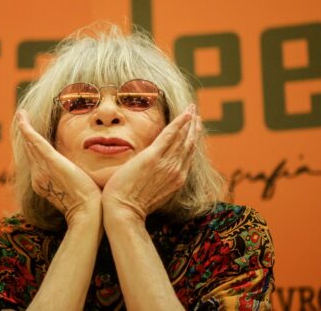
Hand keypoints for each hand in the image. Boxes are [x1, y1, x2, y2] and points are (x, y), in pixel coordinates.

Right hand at [16, 110, 101, 224]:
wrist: (87, 213)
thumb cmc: (88, 204)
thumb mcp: (76, 188)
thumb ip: (74, 179)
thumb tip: (79, 173)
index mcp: (44, 182)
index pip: (36, 160)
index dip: (32, 147)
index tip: (31, 135)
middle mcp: (39, 176)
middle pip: (30, 151)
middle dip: (25, 134)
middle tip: (21, 119)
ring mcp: (42, 169)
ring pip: (30, 144)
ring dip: (24, 127)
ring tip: (20, 115)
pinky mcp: (51, 162)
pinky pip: (36, 141)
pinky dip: (28, 128)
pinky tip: (23, 117)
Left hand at [101, 104, 200, 222]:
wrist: (124, 211)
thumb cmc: (132, 206)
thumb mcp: (153, 195)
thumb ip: (159, 183)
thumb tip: (156, 175)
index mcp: (177, 180)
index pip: (188, 156)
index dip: (192, 141)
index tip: (194, 130)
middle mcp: (176, 171)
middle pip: (189, 145)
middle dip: (194, 128)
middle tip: (197, 114)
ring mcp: (166, 164)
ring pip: (182, 138)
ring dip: (189, 121)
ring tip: (192, 108)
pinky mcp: (153, 157)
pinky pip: (170, 135)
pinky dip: (180, 122)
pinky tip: (186, 113)